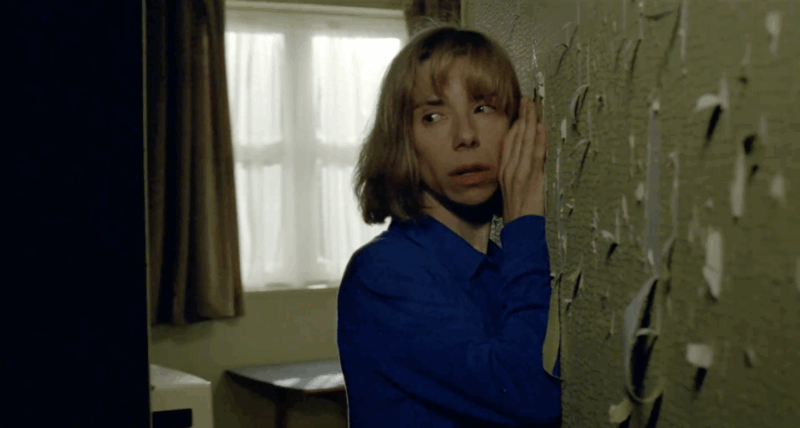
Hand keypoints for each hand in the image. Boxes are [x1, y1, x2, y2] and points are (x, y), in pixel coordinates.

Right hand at [498, 97, 547, 222]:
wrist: (520, 228)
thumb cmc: (519, 212)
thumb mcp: (513, 189)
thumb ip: (517, 173)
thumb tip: (525, 161)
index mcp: (505, 170)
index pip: (509, 141)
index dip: (515, 124)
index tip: (521, 111)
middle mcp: (509, 168)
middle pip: (515, 137)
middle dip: (522, 116)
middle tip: (528, 100)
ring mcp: (519, 171)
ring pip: (525, 141)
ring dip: (530, 121)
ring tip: (533, 106)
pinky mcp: (530, 177)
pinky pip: (536, 153)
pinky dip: (539, 138)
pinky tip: (540, 126)